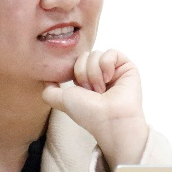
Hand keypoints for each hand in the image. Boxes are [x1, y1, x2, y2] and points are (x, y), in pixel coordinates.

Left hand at [41, 49, 148, 169]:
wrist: (109, 119)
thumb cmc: (88, 113)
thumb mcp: (61, 100)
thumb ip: (50, 89)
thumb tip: (45, 78)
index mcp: (86, 80)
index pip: (75, 62)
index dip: (75, 74)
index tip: (81, 91)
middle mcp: (100, 74)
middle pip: (84, 55)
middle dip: (84, 74)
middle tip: (92, 91)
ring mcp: (114, 70)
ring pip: (96, 54)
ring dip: (95, 73)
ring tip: (102, 89)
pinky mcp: (126, 66)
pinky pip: (111, 53)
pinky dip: (107, 65)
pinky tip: (110, 79)